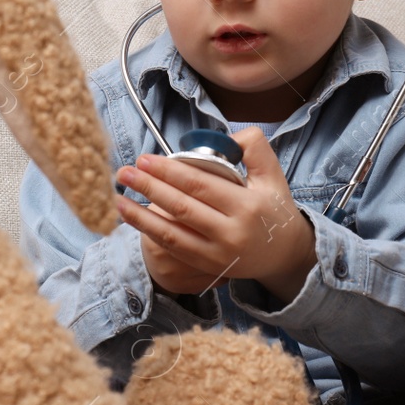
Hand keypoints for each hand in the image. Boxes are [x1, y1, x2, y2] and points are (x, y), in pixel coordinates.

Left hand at [115, 128, 317, 303]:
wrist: (285, 254)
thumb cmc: (274, 208)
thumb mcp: (272, 174)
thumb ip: (253, 147)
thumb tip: (224, 137)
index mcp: (248, 206)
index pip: (200, 185)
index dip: (169, 172)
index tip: (146, 159)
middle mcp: (232, 233)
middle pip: (181, 208)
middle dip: (149, 188)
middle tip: (125, 172)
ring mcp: (219, 254)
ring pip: (172, 233)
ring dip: (141, 215)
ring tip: (119, 197)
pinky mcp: (208, 266)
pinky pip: (174, 248)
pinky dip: (150, 232)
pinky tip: (132, 218)